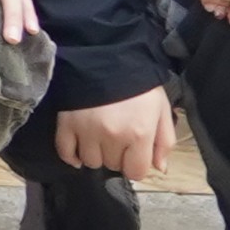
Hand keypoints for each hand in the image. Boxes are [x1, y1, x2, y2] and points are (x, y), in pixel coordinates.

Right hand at [45, 84, 181, 178]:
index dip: (136, 165)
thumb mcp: (161, 109)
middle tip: (118, 138)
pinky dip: (71, 156)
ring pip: (90, 161)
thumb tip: (159, 168)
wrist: (107, 57)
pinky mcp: (66, 124)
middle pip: (112, 165)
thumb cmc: (139, 85)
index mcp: (139, 134)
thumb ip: (164, 141)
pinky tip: (79, 153)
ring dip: (96, 155)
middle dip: (117, 156)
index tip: (134, 153)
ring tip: (99, 140)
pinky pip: (65, 152)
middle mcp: (112, 137)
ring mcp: (86, 131)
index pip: (136, 172)